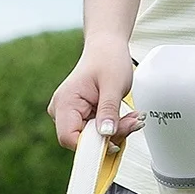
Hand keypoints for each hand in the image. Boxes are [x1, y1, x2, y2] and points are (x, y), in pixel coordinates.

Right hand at [49, 36, 141, 150]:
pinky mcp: (80, 117)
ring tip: (131, 117)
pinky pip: (96, 132)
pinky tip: (124, 117)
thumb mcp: (113, 84)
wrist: (106, 47)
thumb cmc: (108, 58)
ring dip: (115, 132)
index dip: (92, 145)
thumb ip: (109, 110)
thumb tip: (106, 134)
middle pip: (83, 140)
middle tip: (132, 122)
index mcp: (65, 102)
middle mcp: (62, 111)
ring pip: (92, 139)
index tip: (114, 142)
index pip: (69, 138)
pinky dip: (113, 128)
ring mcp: (70, 115)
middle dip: (110, 136)